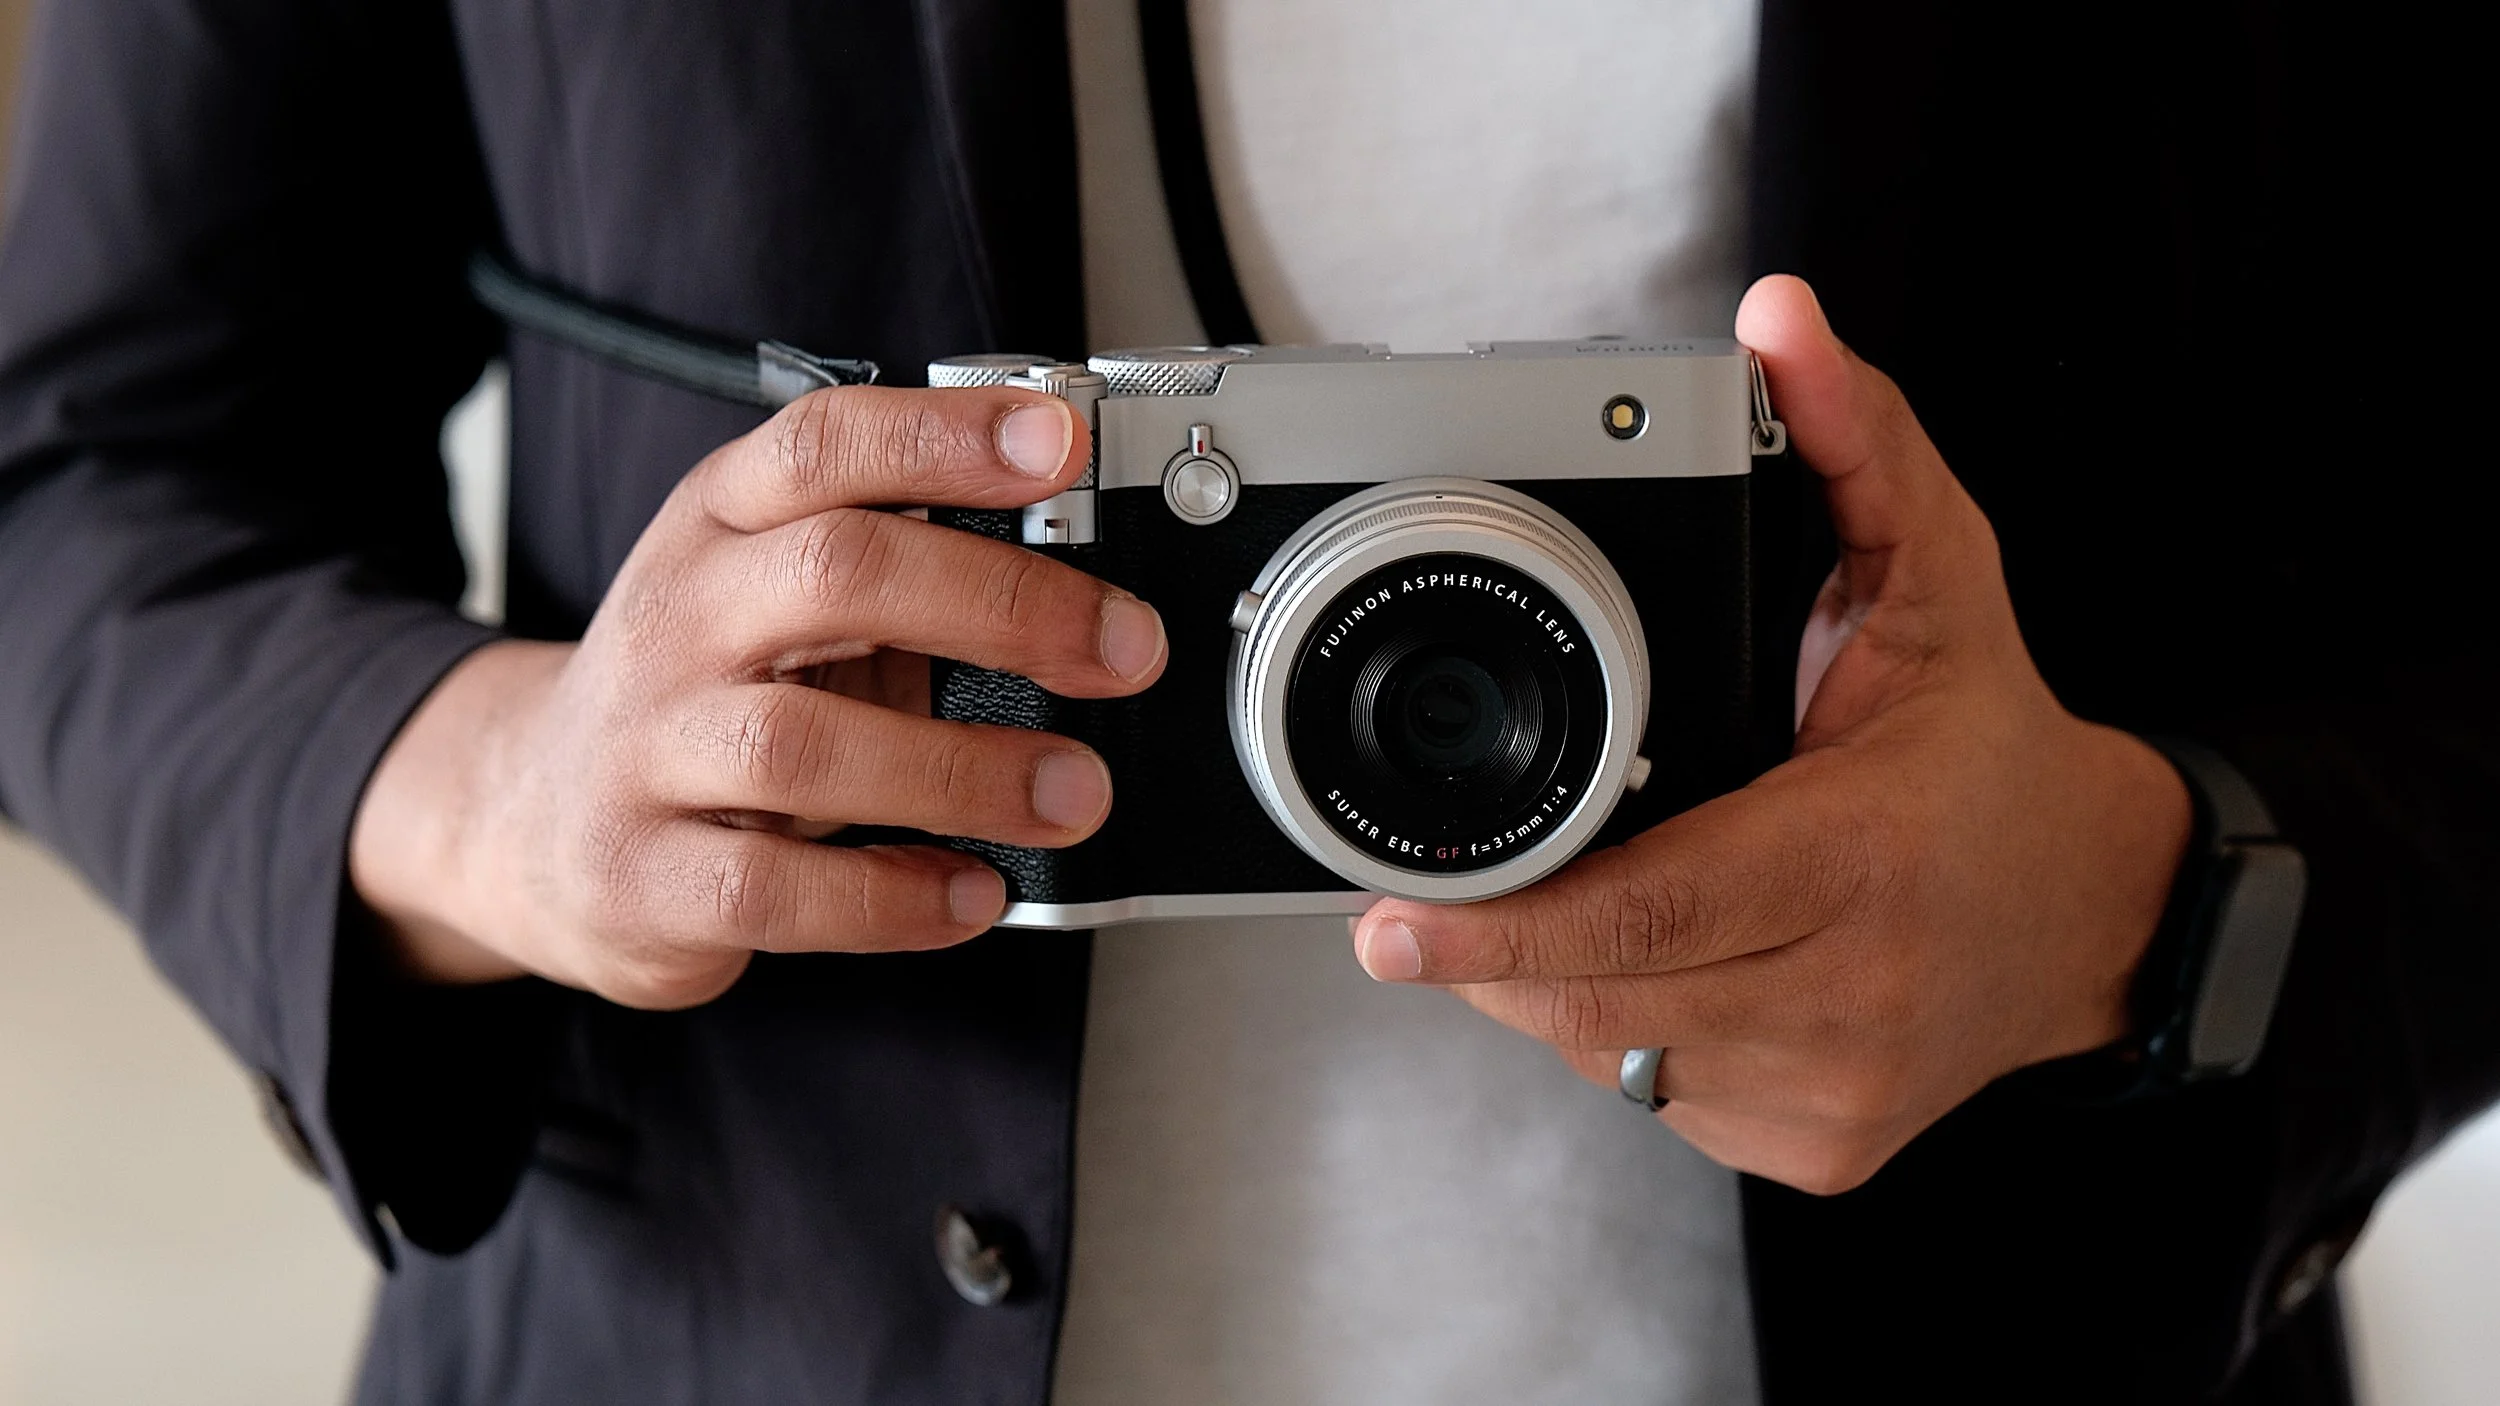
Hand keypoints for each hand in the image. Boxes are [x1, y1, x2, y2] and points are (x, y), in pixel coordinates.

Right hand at [350, 385, 1167, 1006]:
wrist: (532, 816)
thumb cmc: (701, 694)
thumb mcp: (774, 593)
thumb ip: (901, 568)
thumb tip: (1083, 583)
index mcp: (720, 523)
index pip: (825, 444)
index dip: (946, 436)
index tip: (1059, 443)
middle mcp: (677, 618)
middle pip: (838, 573)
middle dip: (1005, 604)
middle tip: (1125, 649)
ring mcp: (647, 748)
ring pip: (804, 745)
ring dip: (967, 771)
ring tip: (1073, 794)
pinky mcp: (642, 875)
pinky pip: (778, 891)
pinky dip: (894, 895)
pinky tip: (972, 892)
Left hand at [1349, 275, 2190, 1193]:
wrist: (2097, 916)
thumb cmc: (1990, 747)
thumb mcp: (1936, 574)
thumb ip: (1850, 443)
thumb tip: (1778, 323)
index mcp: (1865, 858)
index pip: (1651, 910)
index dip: (1506, 926)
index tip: (1392, 921)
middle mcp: (1851, 992)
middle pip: (1603, 995)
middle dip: (1493, 950)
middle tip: (1425, 903)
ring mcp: (1831, 1089)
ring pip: (1611, 1051)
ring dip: (1544, 988)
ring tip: (1544, 913)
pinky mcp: (1812, 1147)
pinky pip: (1653, 1093)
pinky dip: (1613, 1030)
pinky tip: (1640, 964)